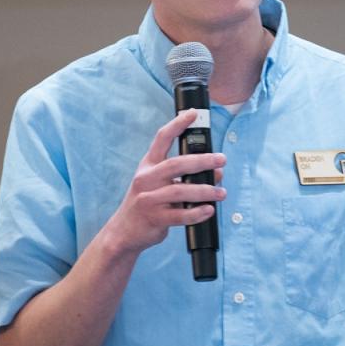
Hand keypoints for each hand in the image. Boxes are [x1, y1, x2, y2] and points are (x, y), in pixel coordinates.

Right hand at [98, 110, 225, 257]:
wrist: (123, 231)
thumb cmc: (146, 202)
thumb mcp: (155, 182)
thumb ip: (180, 175)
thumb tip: (215, 171)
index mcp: (147, 165)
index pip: (162, 138)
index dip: (177, 124)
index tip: (193, 114)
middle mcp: (146, 179)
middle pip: (177, 164)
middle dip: (203, 161)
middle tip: (221, 160)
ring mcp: (149, 199)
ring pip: (181, 191)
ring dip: (205, 190)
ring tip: (221, 192)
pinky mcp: (154, 219)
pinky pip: (180, 215)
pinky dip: (197, 213)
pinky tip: (208, 210)